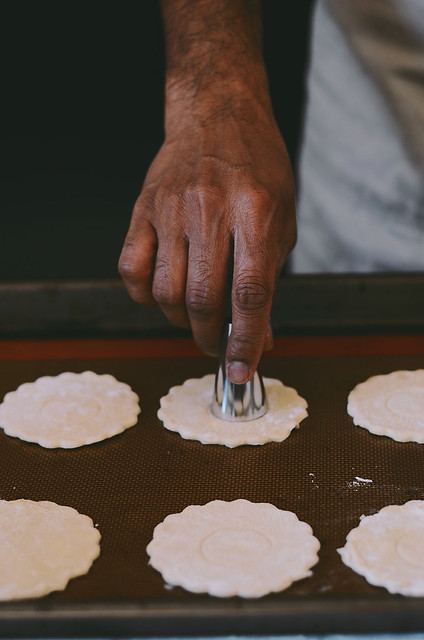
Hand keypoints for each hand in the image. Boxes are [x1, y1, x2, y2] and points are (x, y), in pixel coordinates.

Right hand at [119, 95, 295, 382]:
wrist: (218, 113)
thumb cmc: (257, 169)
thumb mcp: (281, 220)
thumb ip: (269, 281)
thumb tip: (259, 340)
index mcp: (257, 212)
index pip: (250, 293)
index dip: (246, 341)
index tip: (240, 371)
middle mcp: (211, 209)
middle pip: (202, 299)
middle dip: (210, 338)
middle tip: (217, 344)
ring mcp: (170, 208)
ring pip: (166, 292)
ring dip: (180, 321)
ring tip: (194, 316)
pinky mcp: (142, 208)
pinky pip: (131, 269)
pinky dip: (145, 296)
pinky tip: (162, 293)